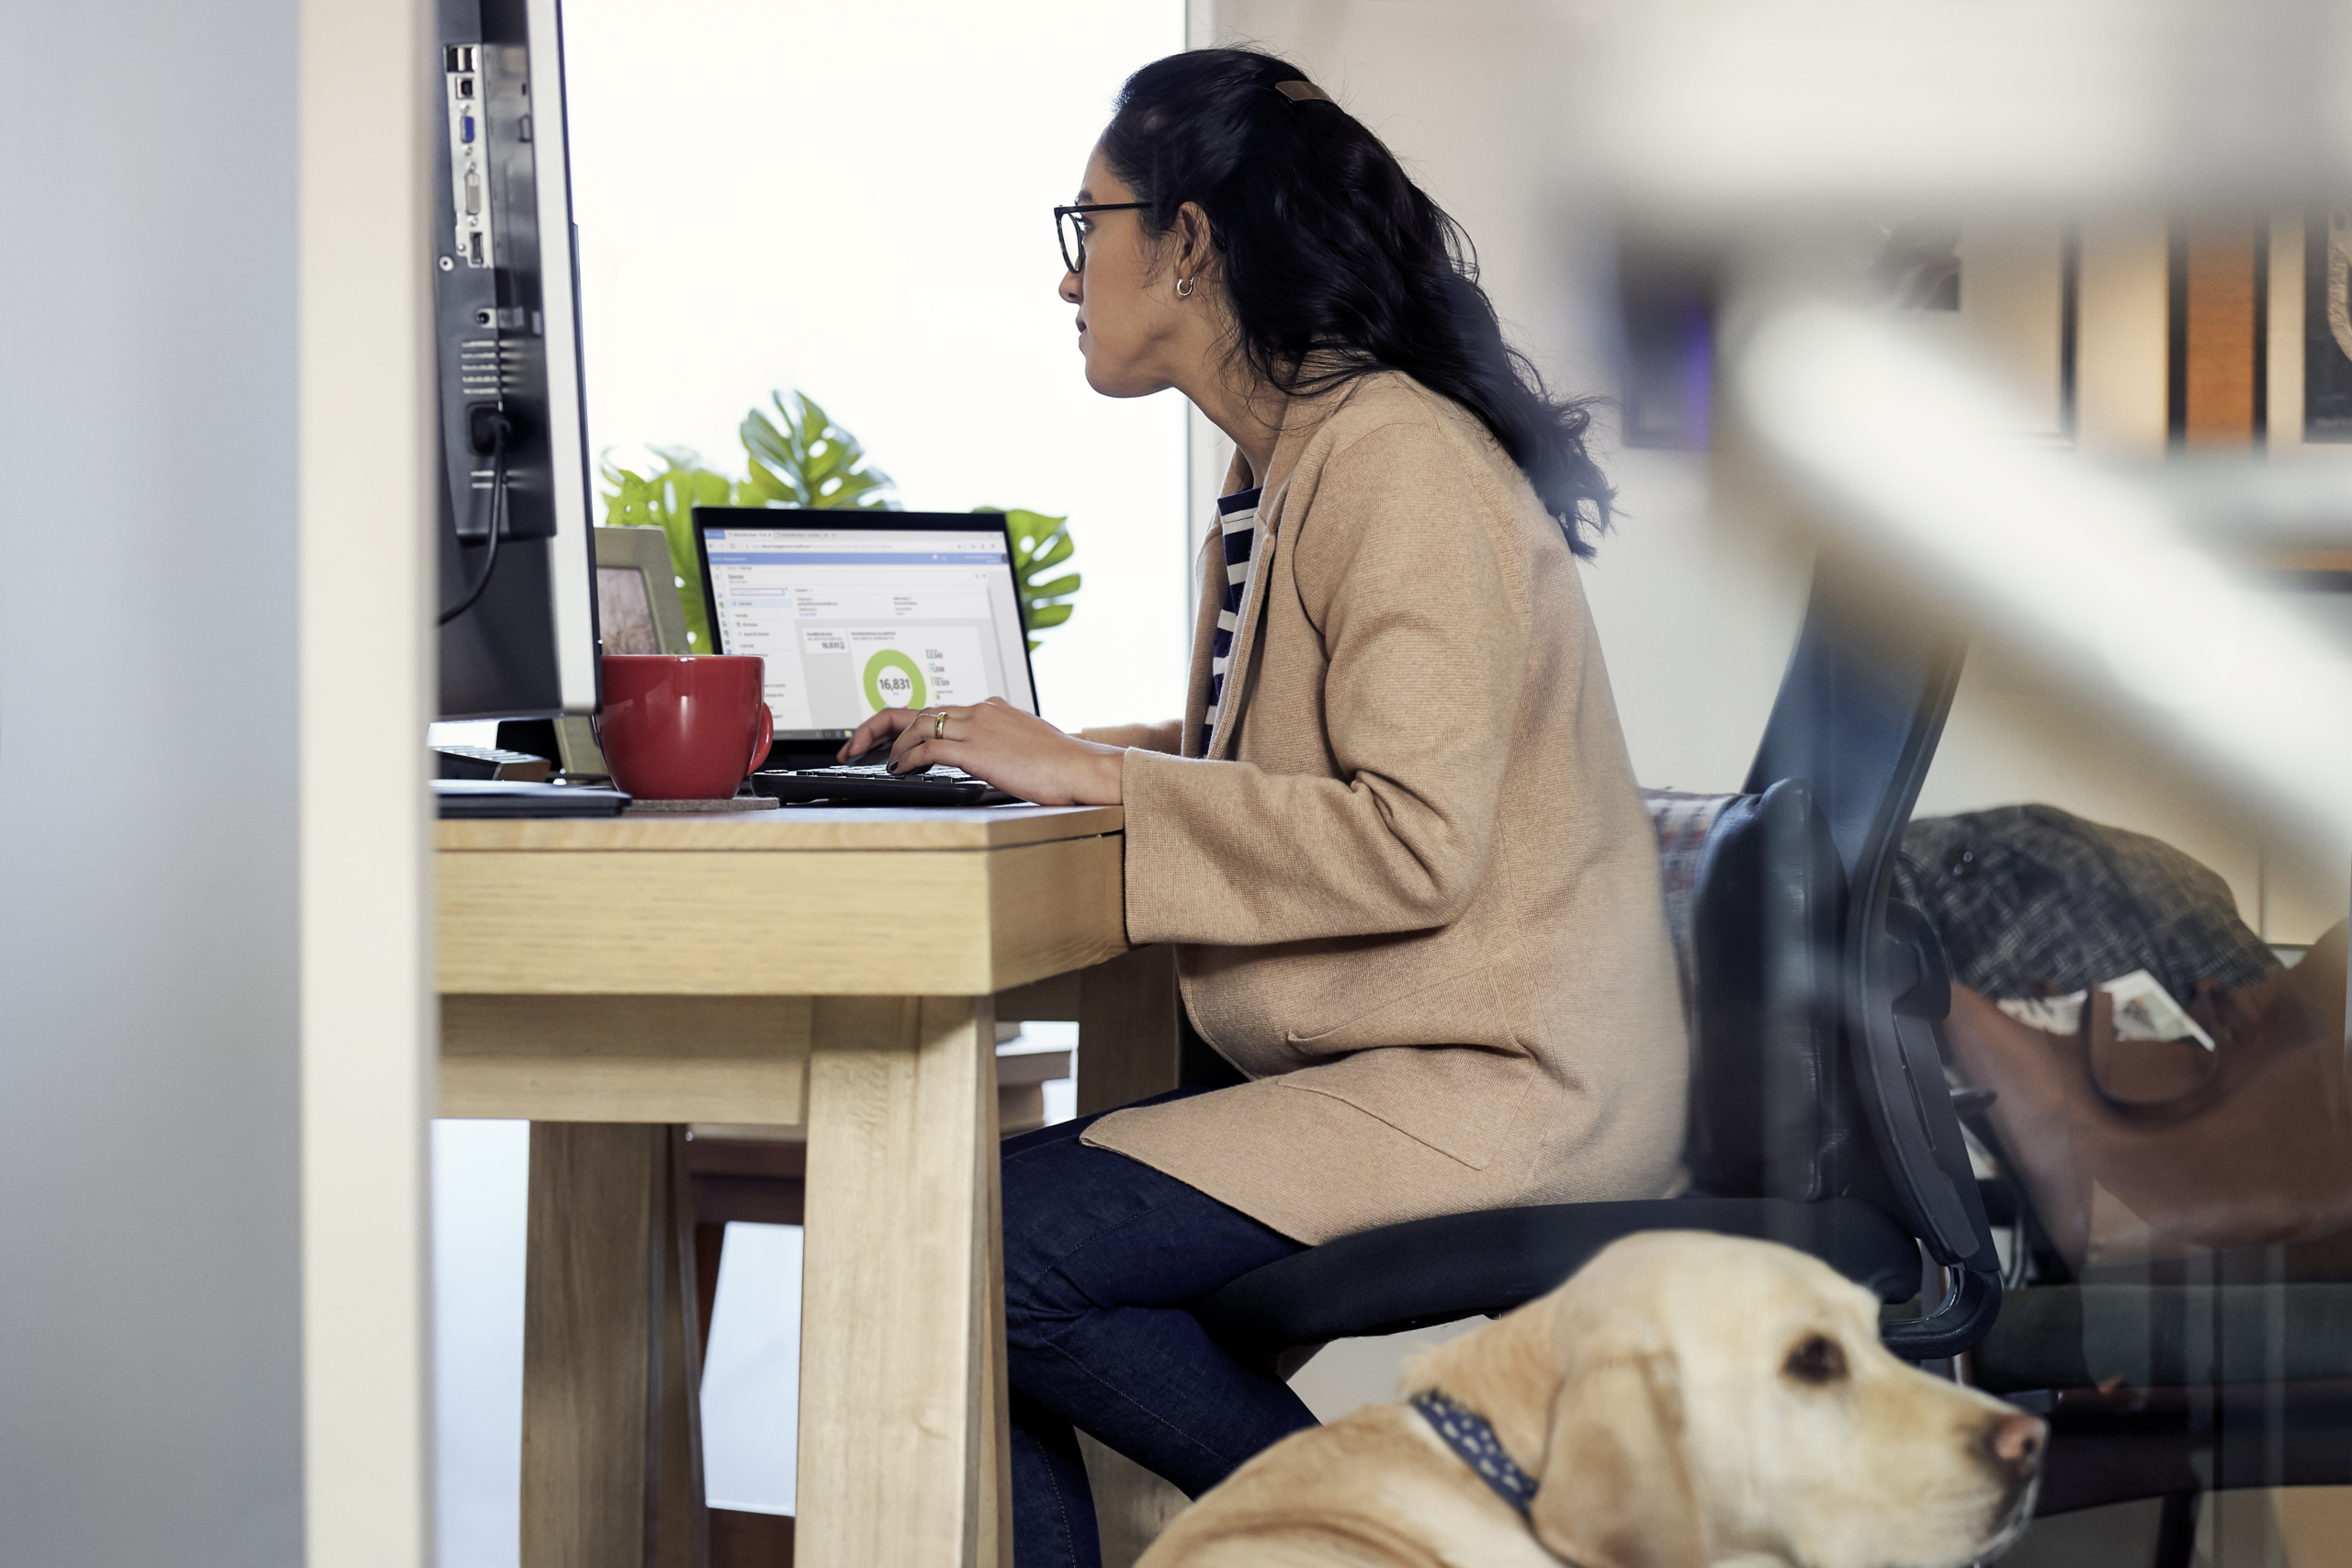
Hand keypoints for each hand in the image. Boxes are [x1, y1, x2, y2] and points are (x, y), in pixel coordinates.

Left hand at [838, 698, 1124, 804]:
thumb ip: (998, 741)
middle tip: (853, 746)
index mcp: (988, 708)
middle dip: (876, 727)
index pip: (934, 709)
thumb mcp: (1024, 744)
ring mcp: (977, 727)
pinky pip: (928, 748)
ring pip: (916, 725)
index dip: (902, 724)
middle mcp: (978, 711)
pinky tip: (899, 771)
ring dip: (889, 747)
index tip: (883, 740)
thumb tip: (985, 753)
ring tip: (877, 764)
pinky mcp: (977, 749)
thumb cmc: (1060, 764)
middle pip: (914, 710)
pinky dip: (906, 759)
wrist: (1082, 766)